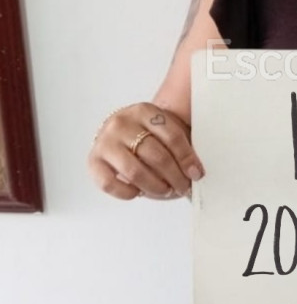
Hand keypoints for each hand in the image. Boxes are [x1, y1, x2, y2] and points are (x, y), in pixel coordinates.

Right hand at [87, 103, 204, 200]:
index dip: (187, 158)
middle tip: (183, 187)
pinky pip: (109, 183)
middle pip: (155, 155)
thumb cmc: (149, 134)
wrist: (121, 132)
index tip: (197, 173)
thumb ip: (180, 145)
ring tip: (166, 190)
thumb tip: (195, 172)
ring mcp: (105, 142)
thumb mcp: (165, 129)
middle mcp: (122, 123)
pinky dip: (127, 193)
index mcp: (144, 111)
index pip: (172, 136)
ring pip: (134, 171)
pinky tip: (138, 192)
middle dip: (174, 176)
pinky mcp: (93, 161)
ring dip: (155, 186)